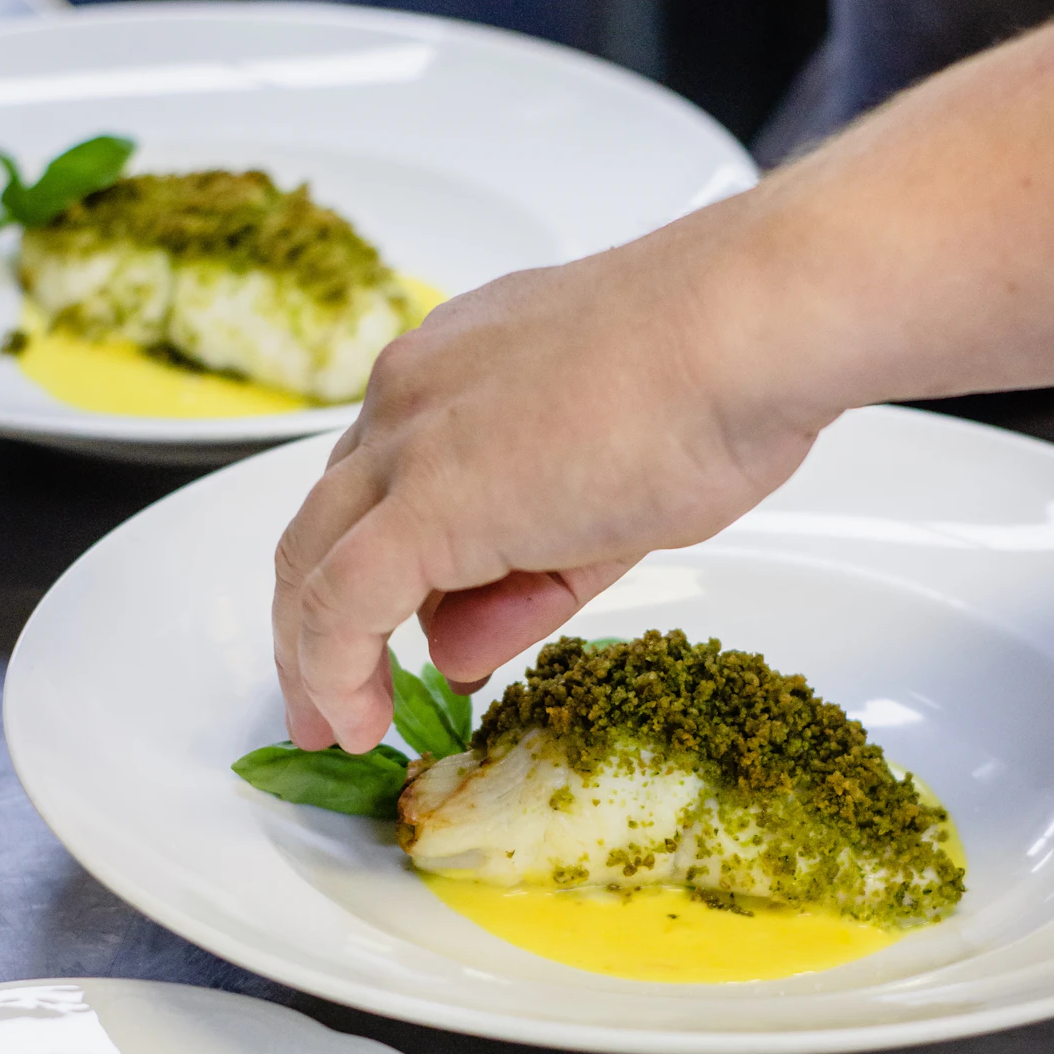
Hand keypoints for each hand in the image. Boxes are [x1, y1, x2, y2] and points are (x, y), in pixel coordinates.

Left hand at [272, 195, 833, 753]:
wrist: (742, 331)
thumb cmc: (713, 381)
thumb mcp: (605, 503)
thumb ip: (521, 580)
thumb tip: (453, 652)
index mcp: (454, 372)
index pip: (384, 482)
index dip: (373, 566)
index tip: (391, 631)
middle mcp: (413, 394)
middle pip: (325, 520)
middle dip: (312, 617)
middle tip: (330, 691)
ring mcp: (411, 442)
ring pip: (312, 559)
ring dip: (311, 653)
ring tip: (333, 723)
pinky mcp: (427, 501)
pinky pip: (341, 603)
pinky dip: (332, 672)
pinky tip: (351, 721)